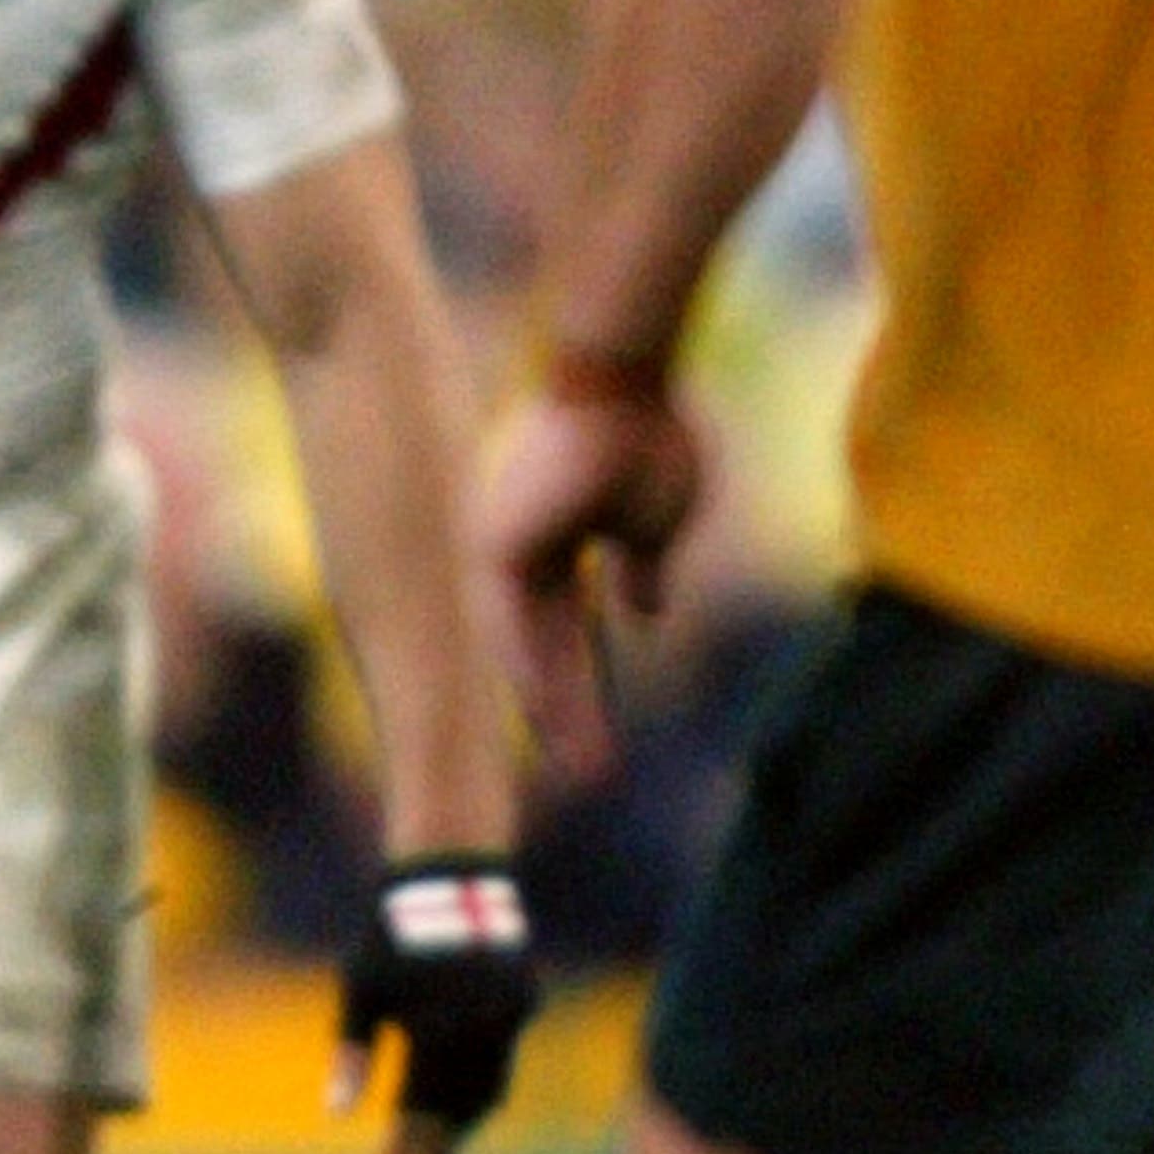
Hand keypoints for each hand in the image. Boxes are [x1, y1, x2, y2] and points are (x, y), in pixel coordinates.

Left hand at [338, 856, 541, 1153]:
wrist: (450, 880)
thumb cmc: (390, 937)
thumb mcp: (359, 991)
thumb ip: (352, 1054)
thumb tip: (340, 1113)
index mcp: (436, 1030)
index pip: (418, 1114)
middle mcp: (480, 1030)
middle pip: (458, 1115)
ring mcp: (510, 1017)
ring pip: (488, 1092)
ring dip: (459, 1126)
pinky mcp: (526, 1003)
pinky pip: (502, 1061)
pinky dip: (480, 1087)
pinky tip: (459, 1109)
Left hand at [467, 367, 708, 788]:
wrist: (620, 378)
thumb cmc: (644, 434)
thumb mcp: (656, 520)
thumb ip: (643, 568)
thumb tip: (645, 612)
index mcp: (562, 544)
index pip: (571, 631)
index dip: (586, 684)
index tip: (601, 735)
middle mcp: (524, 550)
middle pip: (548, 651)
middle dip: (571, 714)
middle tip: (591, 775)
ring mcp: (503, 545)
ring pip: (523, 645)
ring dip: (549, 706)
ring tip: (576, 764)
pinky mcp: (496, 540)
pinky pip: (508, 619)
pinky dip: (525, 665)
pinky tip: (539, 710)